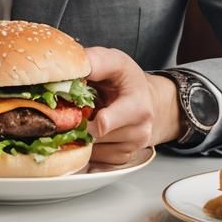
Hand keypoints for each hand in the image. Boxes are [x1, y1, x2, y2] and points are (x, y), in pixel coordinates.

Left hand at [84, 47, 181, 164]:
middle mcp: (138, 132)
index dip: (85, 119)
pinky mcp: (123, 159)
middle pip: (94, 136)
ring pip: (92, 149)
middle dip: (80, 122)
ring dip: (83, 135)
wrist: (147, 100)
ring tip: (89, 116)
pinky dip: (89, 146)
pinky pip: (96, 159)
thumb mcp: (116, 61)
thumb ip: (97, 61)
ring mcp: (131, 148)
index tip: (77, 111)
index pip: (105, 123)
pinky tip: (93, 130)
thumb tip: (74, 66)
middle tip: (79, 108)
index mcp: (137, 107)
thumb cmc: (129, 81)